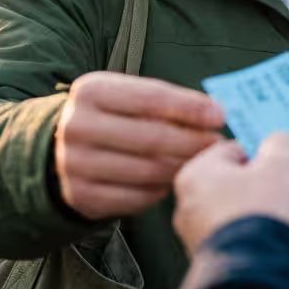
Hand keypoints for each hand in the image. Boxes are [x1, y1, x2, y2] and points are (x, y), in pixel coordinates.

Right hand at [55, 71, 224, 220]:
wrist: (68, 150)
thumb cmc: (114, 117)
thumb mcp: (129, 97)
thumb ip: (166, 103)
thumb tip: (215, 114)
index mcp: (91, 90)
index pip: (152, 98)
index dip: (190, 108)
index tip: (220, 116)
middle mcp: (77, 126)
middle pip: (152, 137)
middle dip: (193, 142)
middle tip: (220, 145)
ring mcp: (75, 164)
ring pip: (148, 171)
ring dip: (183, 168)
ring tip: (203, 164)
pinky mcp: (81, 196)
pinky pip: (137, 198)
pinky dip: (162, 190)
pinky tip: (175, 181)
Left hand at [172, 133, 288, 253]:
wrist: (260, 273)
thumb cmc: (259, 210)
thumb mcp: (278, 164)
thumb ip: (281, 146)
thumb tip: (280, 141)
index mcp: (200, 176)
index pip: (236, 152)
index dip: (270, 147)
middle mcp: (203, 208)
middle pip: (261, 183)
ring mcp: (222, 239)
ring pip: (273, 211)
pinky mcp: (243, 263)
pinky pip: (275, 238)